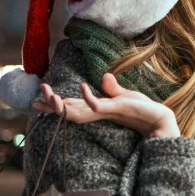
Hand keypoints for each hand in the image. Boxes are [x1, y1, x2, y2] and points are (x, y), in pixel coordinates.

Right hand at [32, 73, 179, 137]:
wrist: (160, 118)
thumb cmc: (143, 109)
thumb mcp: (125, 96)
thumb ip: (113, 88)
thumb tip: (104, 77)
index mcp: (97, 109)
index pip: (72, 107)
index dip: (55, 104)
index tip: (37, 101)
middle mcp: (98, 113)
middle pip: (69, 111)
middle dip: (51, 106)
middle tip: (35, 100)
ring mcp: (106, 112)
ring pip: (78, 111)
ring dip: (62, 104)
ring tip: (49, 94)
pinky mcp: (116, 109)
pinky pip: (98, 105)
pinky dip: (88, 98)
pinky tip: (82, 87)